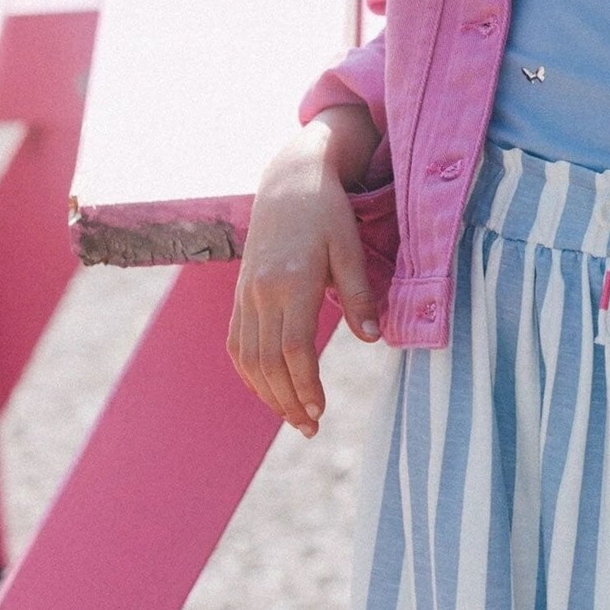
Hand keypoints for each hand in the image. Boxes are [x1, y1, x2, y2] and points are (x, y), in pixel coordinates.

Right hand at [229, 124, 380, 438]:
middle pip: (268, 362)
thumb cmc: (327, 213)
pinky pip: (237, 342)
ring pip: (248, 357)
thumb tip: (372, 338)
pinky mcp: (240, 294)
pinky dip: (249, 372)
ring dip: (267, 393)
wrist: (288, 181)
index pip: (294, 348)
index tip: (320, 412)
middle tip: (309, 428)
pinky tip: (267, 389)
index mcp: (293, 281)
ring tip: (291, 417)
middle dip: (287, 400)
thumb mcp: (351, 247)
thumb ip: (360, 293)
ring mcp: (246, 294)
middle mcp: (262, 292)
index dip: (305, 386)